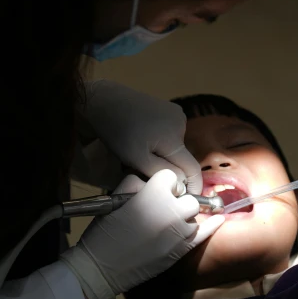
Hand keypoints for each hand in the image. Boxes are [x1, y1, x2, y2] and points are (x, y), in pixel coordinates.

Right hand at [60, 170, 224, 298]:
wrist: (103, 267)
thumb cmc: (105, 230)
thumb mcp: (115, 197)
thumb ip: (136, 183)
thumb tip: (150, 182)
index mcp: (155, 193)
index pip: (170, 177)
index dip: (162, 183)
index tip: (153, 191)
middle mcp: (173, 209)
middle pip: (187, 197)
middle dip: (177, 200)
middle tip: (160, 208)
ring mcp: (181, 231)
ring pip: (194, 215)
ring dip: (183, 216)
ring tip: (166, 224)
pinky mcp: (183, 249)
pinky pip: (205, 233)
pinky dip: (212, 225)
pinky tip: (219, 219)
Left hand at [81, 80, 202, 193]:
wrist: (105, 100)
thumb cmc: (117, 131)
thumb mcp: (136, 158)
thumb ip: (161, 172)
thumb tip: (183, 183)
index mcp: (175, 138)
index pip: (192, 168)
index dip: (193, 186)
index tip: (189, 198)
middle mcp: (182, 124)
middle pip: (182, 157)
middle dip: (169, 167)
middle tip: (145, 168)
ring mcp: (176, 114)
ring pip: (175, 146)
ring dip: (163, 154)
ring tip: (141, 149)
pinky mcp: (170, 109)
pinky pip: (170, 134)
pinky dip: (160, 141)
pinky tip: (144, 136)